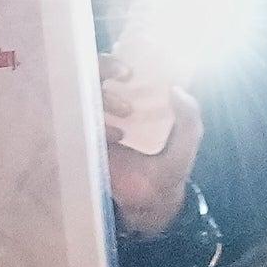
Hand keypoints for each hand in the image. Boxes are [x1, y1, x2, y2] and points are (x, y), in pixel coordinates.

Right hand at [99, 50, 205, 236]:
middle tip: (123, 76)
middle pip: (90, 75)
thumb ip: (190, 116)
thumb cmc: (169, 168)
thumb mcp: (187, 140)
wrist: (152, 204)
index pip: (112, 71)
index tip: (129, 69)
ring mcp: (93, 127)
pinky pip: (76, 126)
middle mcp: (107, 110)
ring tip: (126, 113)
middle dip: (103, 70)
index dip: (113, 62)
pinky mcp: (84, 147)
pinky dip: (96, 125)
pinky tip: (116, 137)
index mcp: (130, 101)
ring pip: (82, 96)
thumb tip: (177, 89)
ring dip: (103, 97)